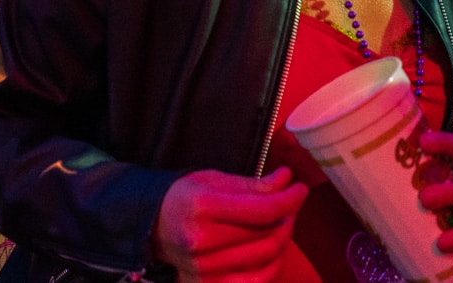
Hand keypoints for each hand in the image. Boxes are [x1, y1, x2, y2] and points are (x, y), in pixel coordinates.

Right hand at [150, 168, 308, 281]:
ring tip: (280, 224)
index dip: (289, 200)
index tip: (300, 189)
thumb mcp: (212, 180)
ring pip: (266, 259)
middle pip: (266, 235)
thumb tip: (287, 179)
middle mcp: (202, 241)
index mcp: (201, 207)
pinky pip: (258, 280)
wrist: (152, 227)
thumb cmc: (185, 199)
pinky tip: (271, 249)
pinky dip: (272, 265)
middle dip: (287, 217)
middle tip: (290, 205)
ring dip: (282, 240)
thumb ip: (252, 184)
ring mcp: (206, 269)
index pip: (261, 209)